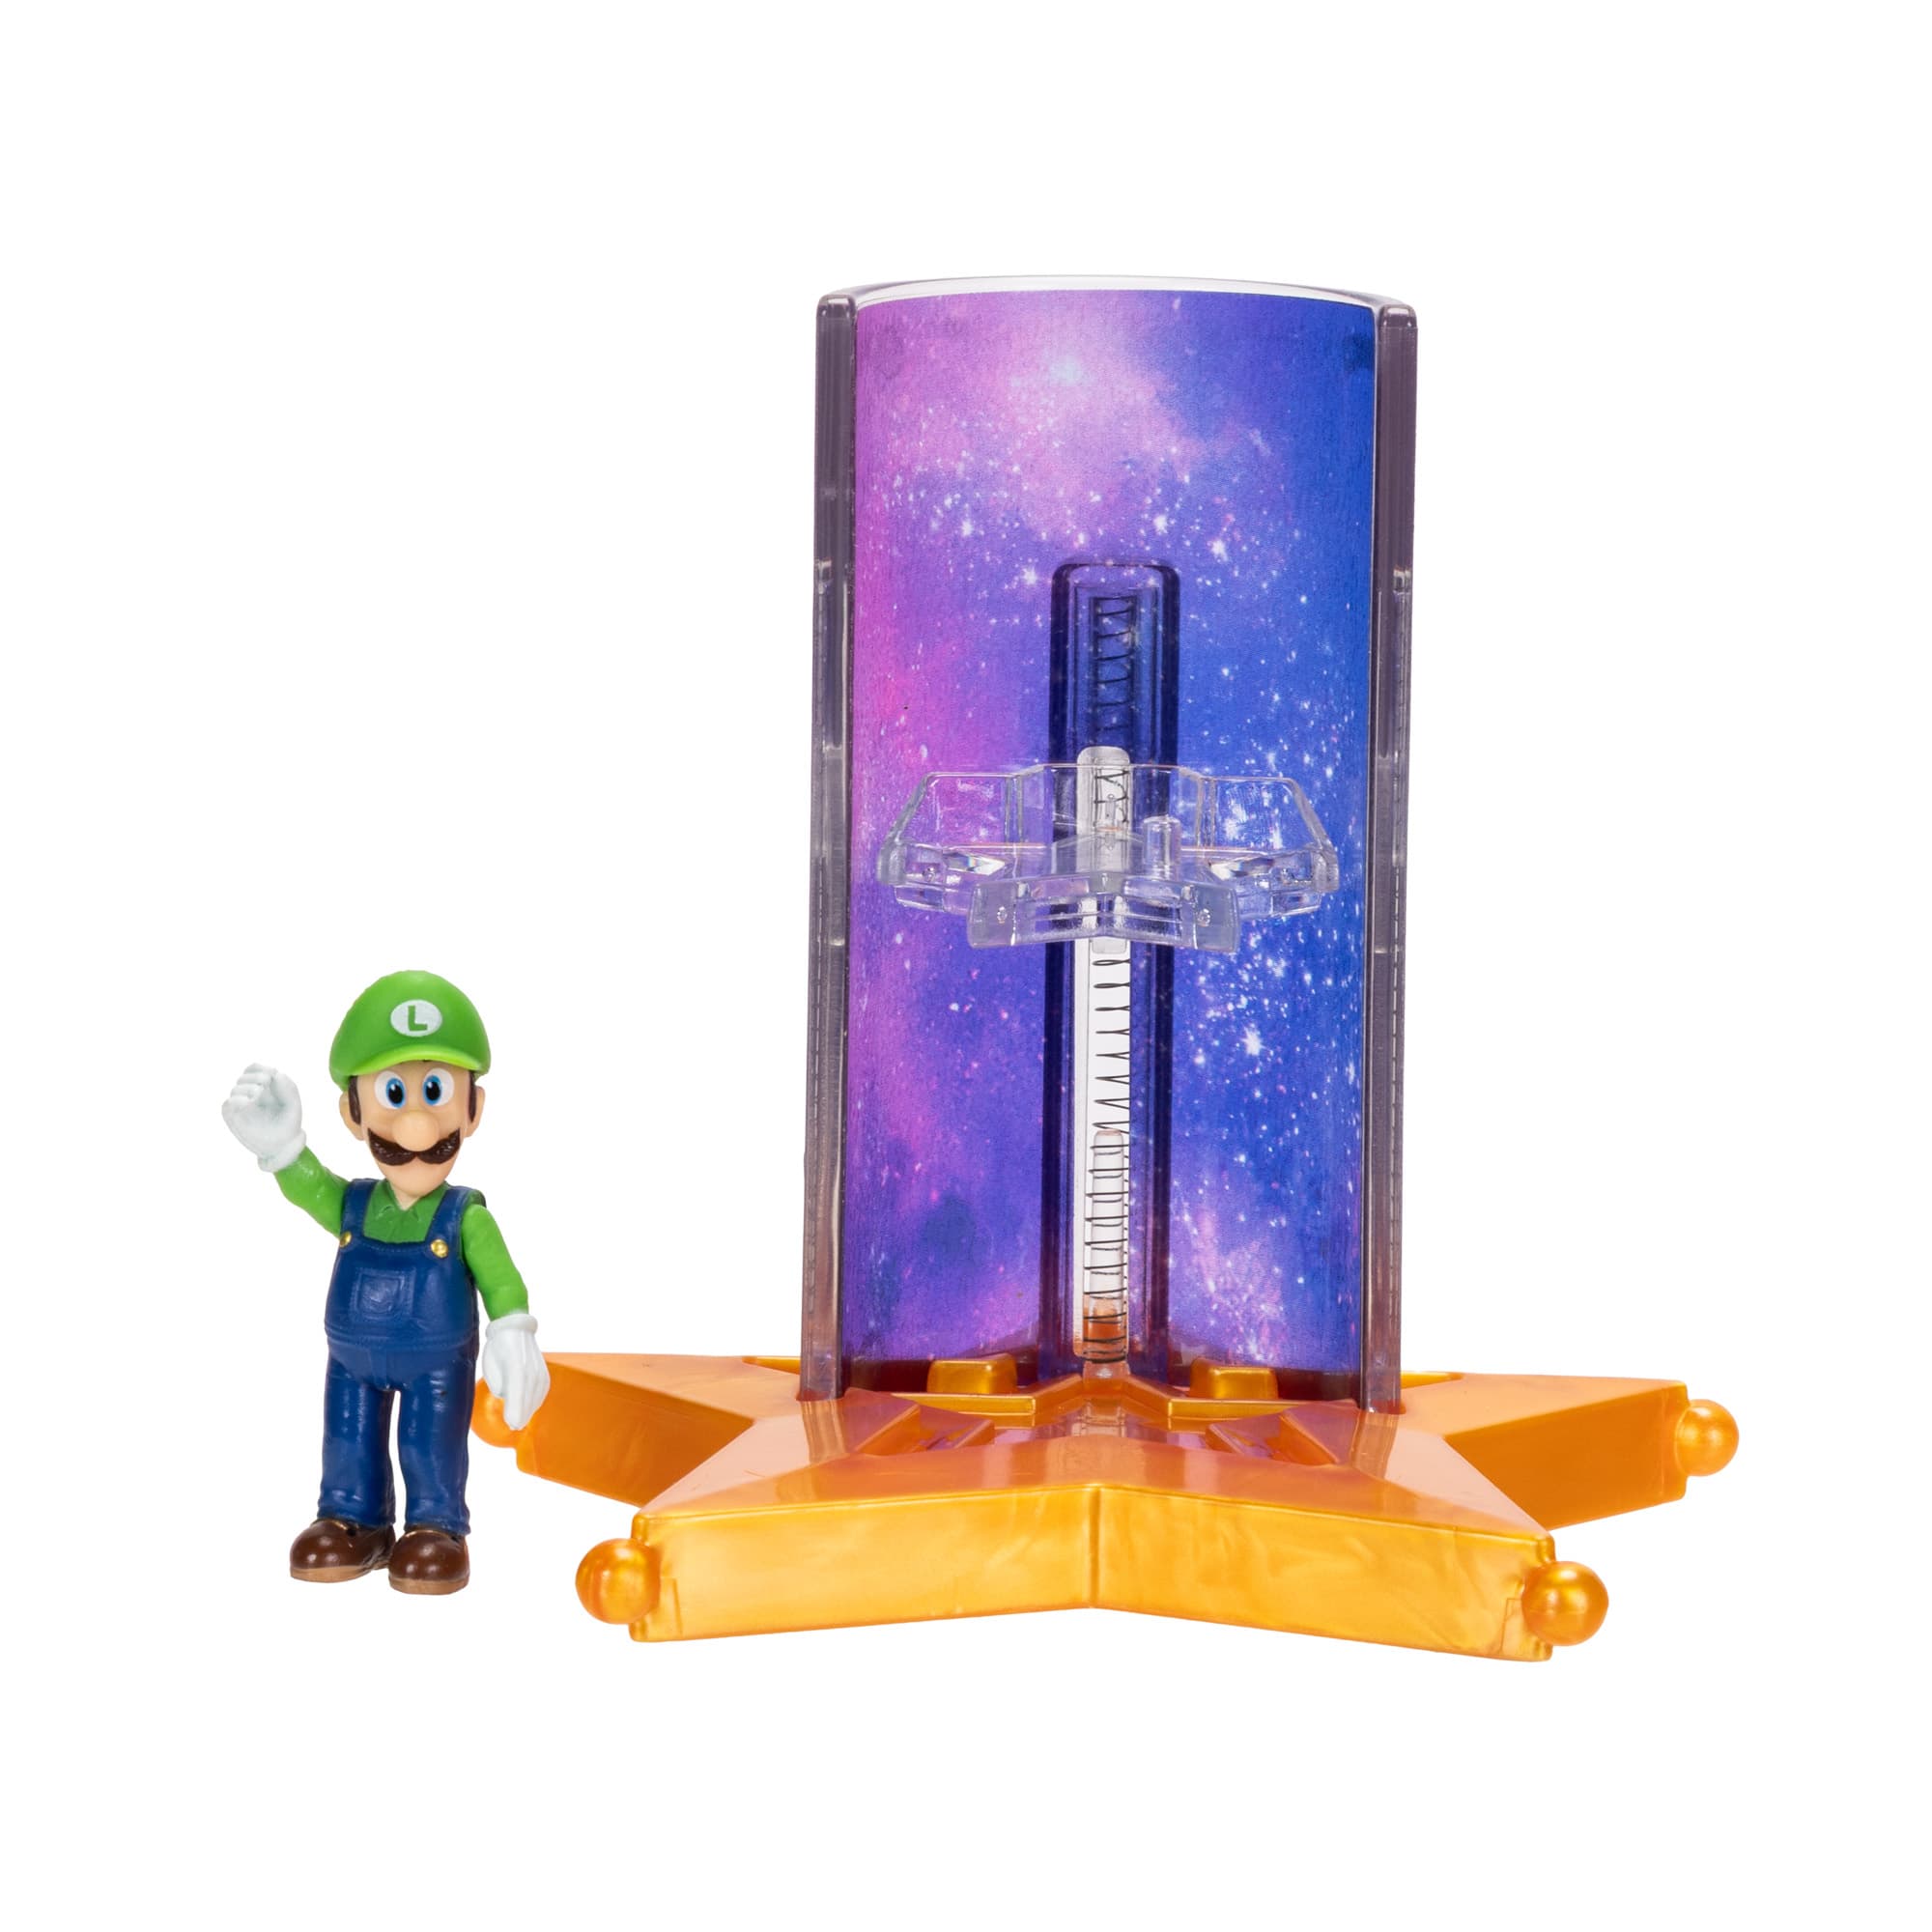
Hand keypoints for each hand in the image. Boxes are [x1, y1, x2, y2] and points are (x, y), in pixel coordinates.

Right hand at [222, 1062, 305, 1171]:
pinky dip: (236, 1100)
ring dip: (247, 1088)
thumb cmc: (288, 1123)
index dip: (260, 1068)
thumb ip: (288, 1087)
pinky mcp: (233, 1117)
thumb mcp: (293, 1104)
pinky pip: (228, 1104)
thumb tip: (276, 1073)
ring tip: (257, 1096)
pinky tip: (248, 1102)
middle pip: (244, 1076)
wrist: (282, 1146)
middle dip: (256, 1077)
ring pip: (236, 1088)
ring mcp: (240, 1106)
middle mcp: (249, 1094)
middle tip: (265, 1083)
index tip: (270, 1074)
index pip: (253, 1068)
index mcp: (263, 1087)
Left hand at [482, 1313, 549, 1430]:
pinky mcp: (545, 1375)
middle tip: (513, 1427)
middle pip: (528, 1399)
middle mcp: (531, 1370)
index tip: (511, 1424)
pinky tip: (528, 1408)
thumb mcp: (490, 1364)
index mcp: (516, 1367)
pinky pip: (541, 1394)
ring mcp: (541, 1372)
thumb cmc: (498, 1348)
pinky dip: (534, 1403)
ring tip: (518, 1421)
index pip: (516, 1393)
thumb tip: (505, 1397)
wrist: (516, 1329)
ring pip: (536, 1398)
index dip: (514, 1410)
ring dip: (528, 1410)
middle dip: (521, 1415)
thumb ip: (497, 1383)